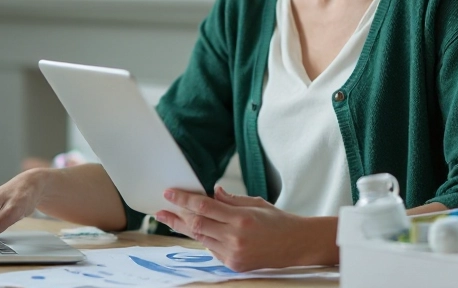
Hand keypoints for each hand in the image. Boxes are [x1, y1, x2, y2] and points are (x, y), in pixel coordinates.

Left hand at [156, 186, 330, 271]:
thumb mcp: (256, 203)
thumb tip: (213, 191)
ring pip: (201, 238)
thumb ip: (231, 200)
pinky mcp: (234, 265)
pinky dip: (204, 239)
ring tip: (171, 218)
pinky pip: (212, 250)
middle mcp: (236, 238)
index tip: (169, 193)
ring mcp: (234, 254)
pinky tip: (198, 231)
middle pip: (197, 224)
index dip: (184, 199)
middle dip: (176, 216)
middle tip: (160, 210)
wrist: (297, 245)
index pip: (204, 206)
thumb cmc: (278, 221)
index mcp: (242, 218)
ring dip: (186, 228)